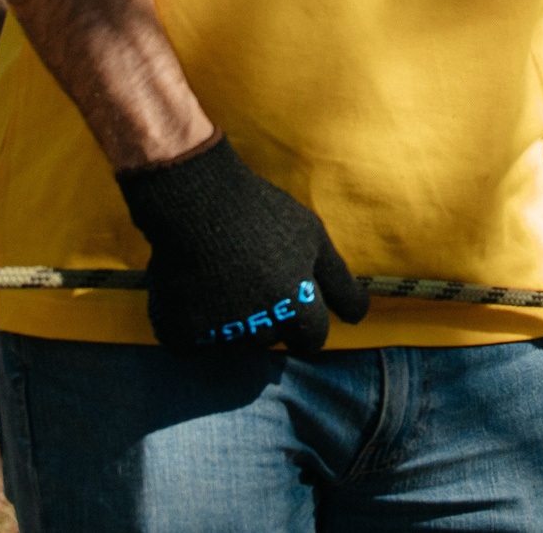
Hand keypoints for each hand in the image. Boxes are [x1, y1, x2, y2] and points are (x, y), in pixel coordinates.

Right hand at [116, 136, 367, 350]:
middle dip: (268, 319)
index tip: (294, 302)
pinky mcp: (185, 332)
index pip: (313, 338)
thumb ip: (338, 281)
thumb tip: (357, 317)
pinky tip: (192, 289)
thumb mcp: (313, 237)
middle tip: (251, 280)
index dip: (306, 322)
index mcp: (301, 307)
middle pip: (272, 339)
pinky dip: (192, 323)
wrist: (195, 198)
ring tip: (221, 277)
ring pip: (234, 343)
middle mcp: (266, 327)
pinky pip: (193, 342)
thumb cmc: (260, 212)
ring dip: (231, 322)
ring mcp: (223, 332)